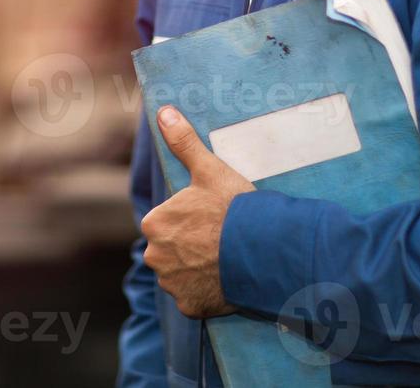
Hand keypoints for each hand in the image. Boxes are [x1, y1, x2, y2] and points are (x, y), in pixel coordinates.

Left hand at [141, 105, 255, 317]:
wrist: (264, 250)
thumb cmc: (235, 207)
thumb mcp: (210, 169)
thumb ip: (183, 142)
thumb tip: (164, 111)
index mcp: (155, 222)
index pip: (166, 221)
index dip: (189, 219)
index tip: (210, 217)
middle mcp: (155, 256)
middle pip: (170, 249)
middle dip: (189, 245)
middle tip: (219, 238)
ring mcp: (172, 285)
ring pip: (181, 274)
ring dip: (196, 269)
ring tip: (225, 258)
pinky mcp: (191, 307)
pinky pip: (194, 298)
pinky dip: (206, 292)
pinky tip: (225, 279)